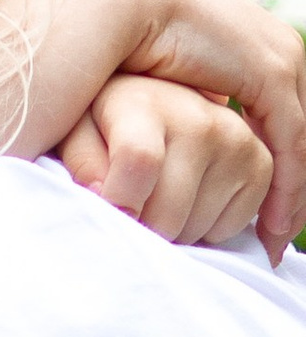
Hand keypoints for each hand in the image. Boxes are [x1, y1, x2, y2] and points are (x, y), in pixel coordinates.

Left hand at [57, 69, 276, 248]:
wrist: (158, 104)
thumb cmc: (106, 127)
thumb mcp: (77, 134)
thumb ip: (82, 163)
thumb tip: (104, 197)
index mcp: (145, 105)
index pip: (139, 161)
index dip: (121, 202)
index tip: (110, 217)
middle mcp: (200, 119)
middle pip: (166, 213)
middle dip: (142, 227)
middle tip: (130, 210)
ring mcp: (236, 141)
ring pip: (195, 229)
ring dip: (172, 232)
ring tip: (158, 201)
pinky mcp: (260, 163)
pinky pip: (231, 228)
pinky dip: (206, 231)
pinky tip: (189, 203)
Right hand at [60, 0, 305, 252]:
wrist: (106, 1)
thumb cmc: (98, 47)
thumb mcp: (137, 94)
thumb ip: (157, 118)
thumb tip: (150, 158)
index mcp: (237, 45)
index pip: (270, 113)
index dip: (267, 167)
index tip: (256, 215)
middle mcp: (266, 44)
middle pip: (291, 126)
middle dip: (289, 184)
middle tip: (276, 236)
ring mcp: (273, 53)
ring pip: (298, 136)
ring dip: (292, 194)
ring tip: (276, 240)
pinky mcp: (270, 69)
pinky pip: (291, 137)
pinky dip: (289, 185)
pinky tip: (274, 225)